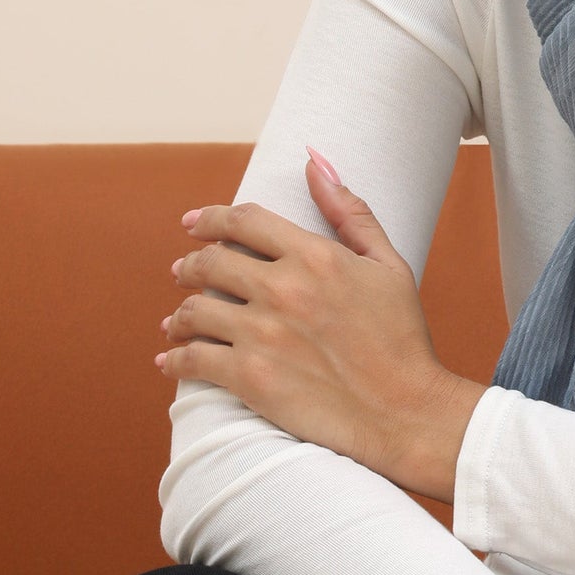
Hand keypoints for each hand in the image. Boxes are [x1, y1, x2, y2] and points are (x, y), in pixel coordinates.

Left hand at [157, 149, 484, 501]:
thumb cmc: (401, 337)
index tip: (192, 223)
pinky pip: (192, 360)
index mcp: (316, 256)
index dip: (211, 218)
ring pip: (193, 311)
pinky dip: (175, 359)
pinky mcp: (249, 378)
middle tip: (182, 271)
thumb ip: (350, 212)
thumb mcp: (388, 265)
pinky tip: (171, 360)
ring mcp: (262, 334)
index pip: (244, 221)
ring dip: (179, 314)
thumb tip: (315, 163)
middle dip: (190, 264)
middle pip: (211, 262)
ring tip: (176, 320)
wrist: (403, 411)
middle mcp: (283, 289)